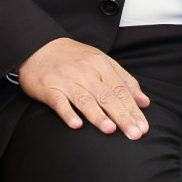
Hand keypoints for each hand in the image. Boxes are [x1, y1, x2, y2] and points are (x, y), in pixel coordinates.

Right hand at [17, 37, 150, 139]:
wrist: (37, 46)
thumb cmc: (73, 57)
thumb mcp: (101, 61)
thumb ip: (123, 80)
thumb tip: (144, 101)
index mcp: (100, 64)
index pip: (120, 90)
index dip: (133, 109)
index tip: (143, 127)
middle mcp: (84, 72)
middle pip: (106, 96)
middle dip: (122, 116)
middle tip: (134, 134)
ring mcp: (66, 80)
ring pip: (84, 100)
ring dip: (98, 115)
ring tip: (110, 129)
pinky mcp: (48, 88)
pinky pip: (59, 102)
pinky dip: (67, 113)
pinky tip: (76, 125)